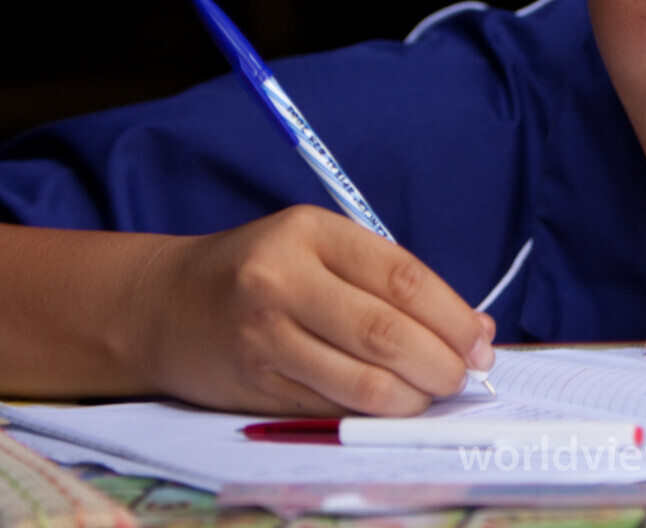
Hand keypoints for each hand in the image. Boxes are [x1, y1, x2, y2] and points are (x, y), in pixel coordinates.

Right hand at [127, 206, 493, 414]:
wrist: (165, 306)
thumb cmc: (262, 270)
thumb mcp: (320, 247)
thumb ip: (391, 280)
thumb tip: (474, 328)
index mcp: (310, 233)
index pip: (402, 277)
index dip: (453, 315)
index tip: (480, 339)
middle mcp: (283, 283)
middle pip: (387, 334)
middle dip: (442, 362)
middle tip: (465, 374)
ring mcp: (266, 340)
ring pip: (365, 383)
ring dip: (416, 396)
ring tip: (434, 391)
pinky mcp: (257, 389)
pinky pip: (336, 408)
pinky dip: (378, 412)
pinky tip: (395, 404)